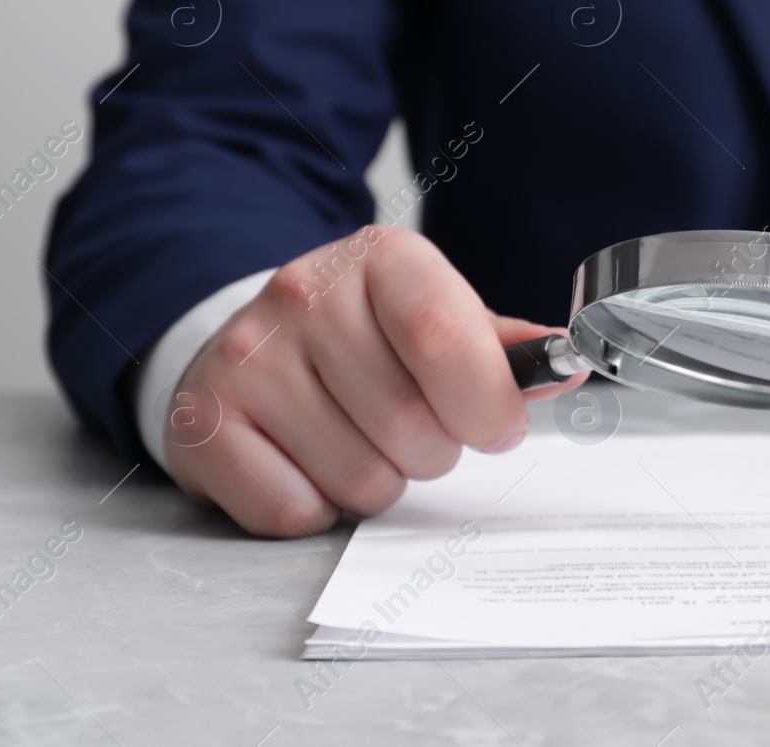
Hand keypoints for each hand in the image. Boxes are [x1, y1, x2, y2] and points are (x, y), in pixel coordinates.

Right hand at [163, 225, 585, 536]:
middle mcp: (305, 293)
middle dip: (432, 451)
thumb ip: (502, 348)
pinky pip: (292, 511)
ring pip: (357, 476)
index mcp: (382, 258)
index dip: (485, 402)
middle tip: (414, 433)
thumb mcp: (437, 318)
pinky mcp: (200, 422)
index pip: (444, 337)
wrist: (251, 344)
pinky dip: (316, 508)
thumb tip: (569, 364)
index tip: (498, 428)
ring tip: (357, 441)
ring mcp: (246, 356)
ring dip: (376, 482)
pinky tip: (306, 461)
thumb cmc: (365, 339)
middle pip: (408, 423)